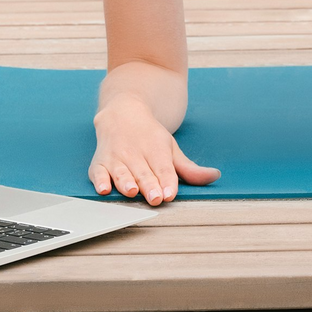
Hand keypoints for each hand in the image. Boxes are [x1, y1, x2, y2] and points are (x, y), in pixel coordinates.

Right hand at [88, 94, 219, 205]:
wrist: (122, 113)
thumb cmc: (149, 137)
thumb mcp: (171, 148)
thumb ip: (189, 168)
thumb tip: (214, 176)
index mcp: (156, 149)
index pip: (163, 167)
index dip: (166, 181)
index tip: (170, 193)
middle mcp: (135, 153)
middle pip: (143, 172)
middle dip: (149, 185)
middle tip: (155, 198)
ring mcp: (116, 158)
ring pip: (121, 172)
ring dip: (126, 182)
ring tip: (131, 191)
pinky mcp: (99, 163)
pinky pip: (98, 172)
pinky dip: (100, 180)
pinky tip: (104, 189)